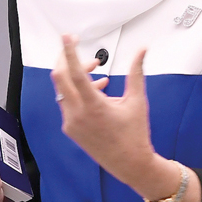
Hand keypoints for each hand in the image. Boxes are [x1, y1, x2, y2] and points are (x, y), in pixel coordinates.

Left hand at [50, 34, 156, 185]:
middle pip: (60, 77)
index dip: (70, 52)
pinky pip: (67, 102)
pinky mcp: (70, 129)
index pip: (75, 73)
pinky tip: (97, 91)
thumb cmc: (135, 135)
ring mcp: (71, 122)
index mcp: (93, 107)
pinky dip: (78, 92)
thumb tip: (141, 50)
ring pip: (63, 89)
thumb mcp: (137, 101)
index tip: (67, 37)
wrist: (130, 164)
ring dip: (76, 77)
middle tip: (77, 48)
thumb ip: (136, 72)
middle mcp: (77, 114)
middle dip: (67, 58)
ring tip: (99, 76)